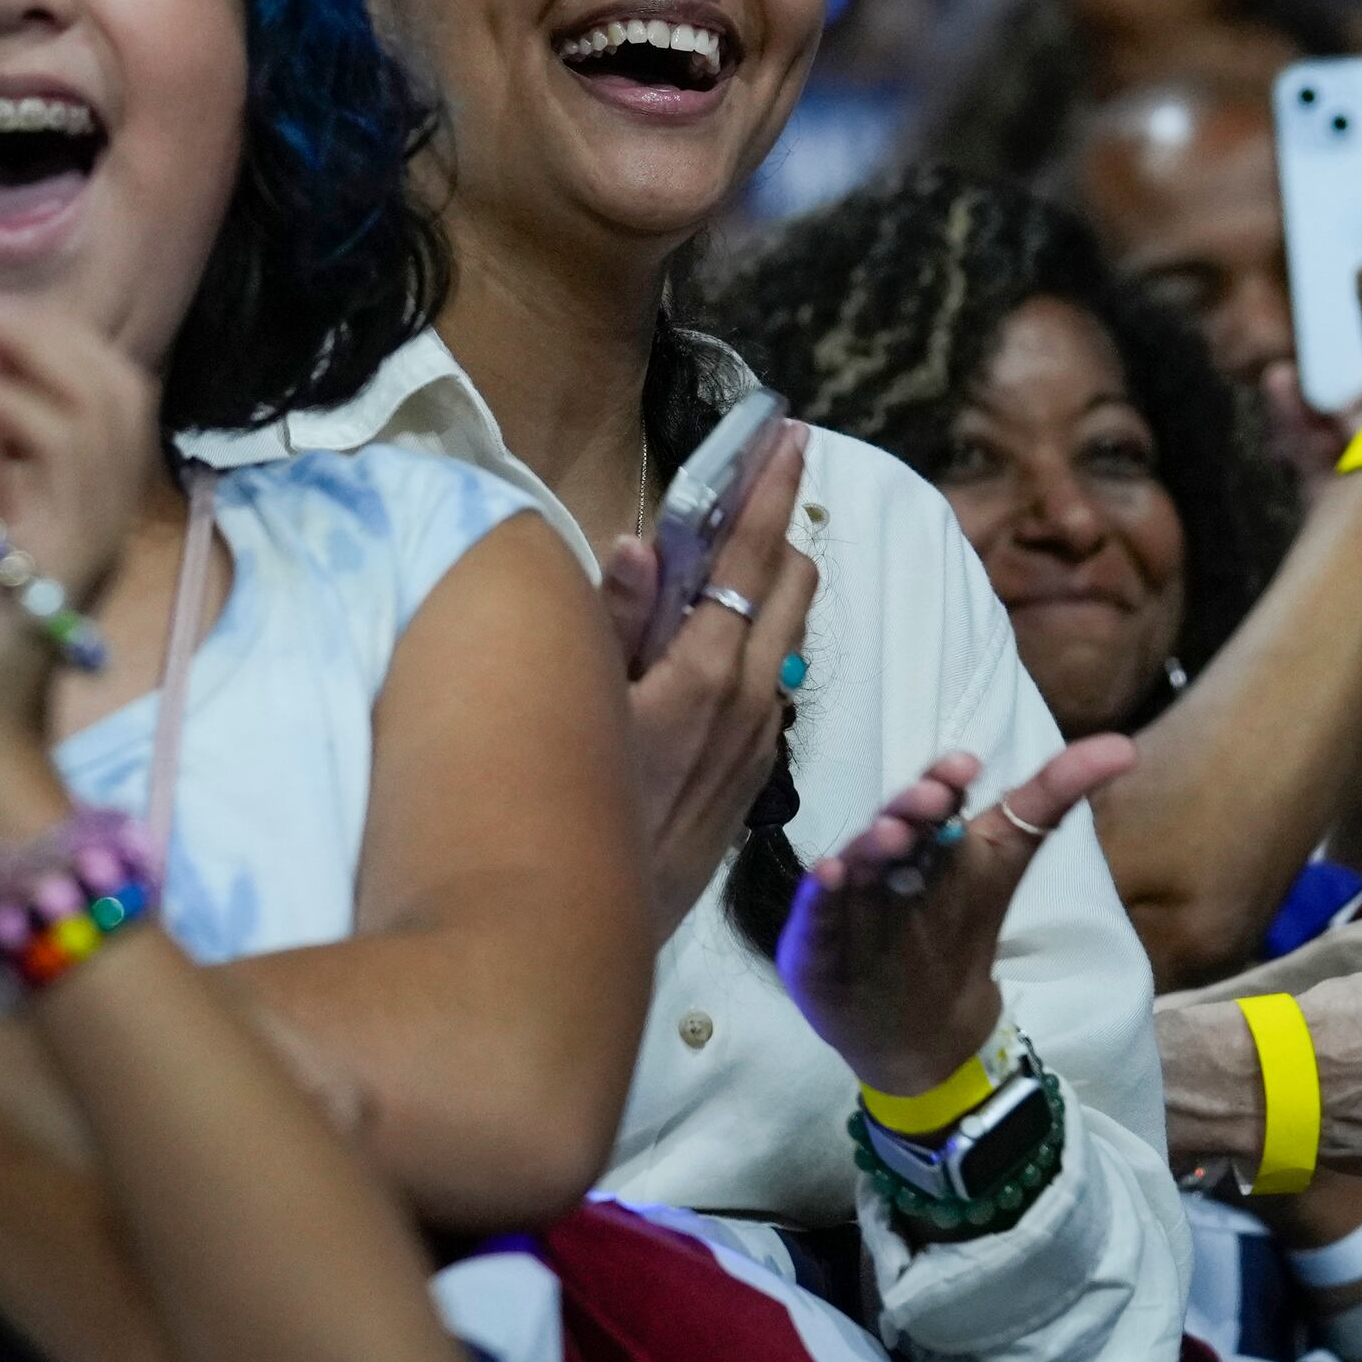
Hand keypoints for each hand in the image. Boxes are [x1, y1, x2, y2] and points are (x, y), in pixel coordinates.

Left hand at [0, 299, 158, 846]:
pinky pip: (60, 463)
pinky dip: (16, 411)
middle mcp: (103, 523)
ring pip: (101, 415)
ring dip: (31, 357)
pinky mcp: (55, 564)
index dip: (58, 340)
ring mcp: (87, 543)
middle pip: (118, 391)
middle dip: (48, 332)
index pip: (110, 397)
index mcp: (87, 513)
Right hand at [597, 422, 818, 933]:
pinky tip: (720, 639)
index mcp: (708, 669)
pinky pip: (770, 685)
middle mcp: (752, 700)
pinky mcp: (751, 777)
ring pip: (789, 636)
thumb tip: (632, 542)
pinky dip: (757, 640)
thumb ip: (610, 620)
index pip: (753, 554)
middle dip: (783, 525)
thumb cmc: (568, 805)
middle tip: (769, 475)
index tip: (790, 433)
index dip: (772, 487)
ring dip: (773, 583)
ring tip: (744, 545)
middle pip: (793, 585)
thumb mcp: (578, 704)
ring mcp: (758, 741)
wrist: (588, 929)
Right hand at [775, 740, 1136, 1094]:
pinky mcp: (820, 940)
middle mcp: (883, 857)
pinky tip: (833, 876)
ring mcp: (850, 897)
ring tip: (891, 834)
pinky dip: (825, 894)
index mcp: (926, 835)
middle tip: (933, 798)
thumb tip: (1123, 746)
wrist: (925, 1021)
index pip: (934, 799)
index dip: (945, 782)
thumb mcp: (1008, 858)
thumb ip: (1053, 796)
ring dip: (871, 846)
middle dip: (912, 809)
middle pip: (896, 825)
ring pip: (859, 863)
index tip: (966, 767)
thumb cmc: (959, 922)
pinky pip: (820, 913)